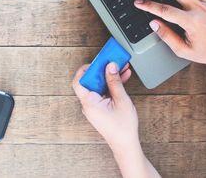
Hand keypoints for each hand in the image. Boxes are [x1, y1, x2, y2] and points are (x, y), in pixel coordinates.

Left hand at [72, 63, 161, 177]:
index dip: (85, 70)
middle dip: (102, 70)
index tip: (97, 62)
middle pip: (90, 81)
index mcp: (89, 103)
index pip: (78, 81)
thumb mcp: (121, 100)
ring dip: (109, 76)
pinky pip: (103, 92)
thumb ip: (115, 81)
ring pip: (98, 86)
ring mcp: (94, 106)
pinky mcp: (100, 108)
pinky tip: (123, 77)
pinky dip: (111, 85)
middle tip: (111, 61)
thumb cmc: (123, 127)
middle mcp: (89, 104)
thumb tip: (110, 66)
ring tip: (121, 67)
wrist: (126, 144)